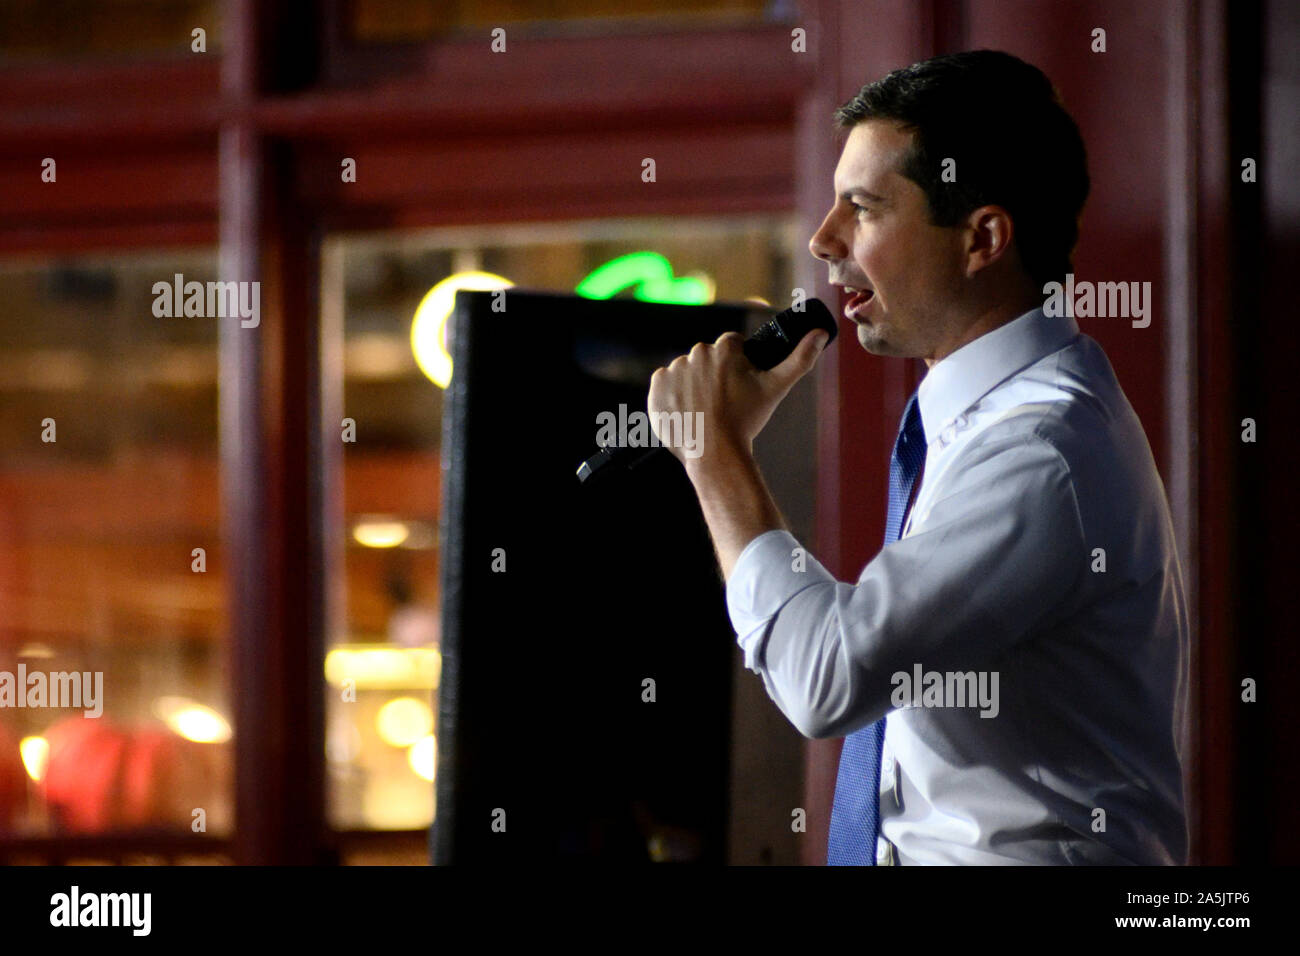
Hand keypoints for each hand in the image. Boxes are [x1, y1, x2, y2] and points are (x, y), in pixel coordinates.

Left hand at [646, 328, 830, 466]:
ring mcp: (674, 371)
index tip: (739, 387)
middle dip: (715, 376)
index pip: (731, 347)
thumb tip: (822, 333)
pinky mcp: (657, 389)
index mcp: (723, 348)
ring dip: (694, 386)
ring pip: (688, 372)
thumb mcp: (777, 387)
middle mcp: (695, 353)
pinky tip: (688, 412)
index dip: (737, 367)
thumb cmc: (746, 420)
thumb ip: (801, 358)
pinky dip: (673, 397)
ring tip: (706, 411)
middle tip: (724, 403)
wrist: (714, 453)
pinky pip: (665, 385)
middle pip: (708, 359)